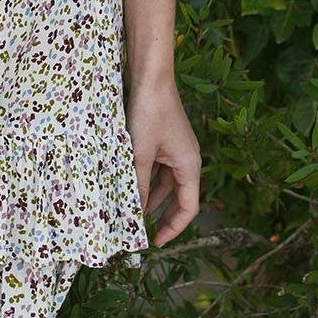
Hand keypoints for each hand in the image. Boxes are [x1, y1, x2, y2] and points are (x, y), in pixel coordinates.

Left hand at [125, 77, 201, 247]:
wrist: (150, 76)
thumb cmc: (150, 112)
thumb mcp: (141, 152)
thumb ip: (137, 182)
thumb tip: (131, 212)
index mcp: (190, 166)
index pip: (188, 208)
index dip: (174, 228)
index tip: (156, 242)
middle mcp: (186, 160)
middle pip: (177, 198)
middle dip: (161, 215)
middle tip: (141, 232)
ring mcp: (175, 149)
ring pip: (164, 183)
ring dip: (150, 197)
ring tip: (130, 212)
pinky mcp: (163, 139)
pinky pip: (157, 168)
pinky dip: (145, 179)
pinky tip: (128, 185)